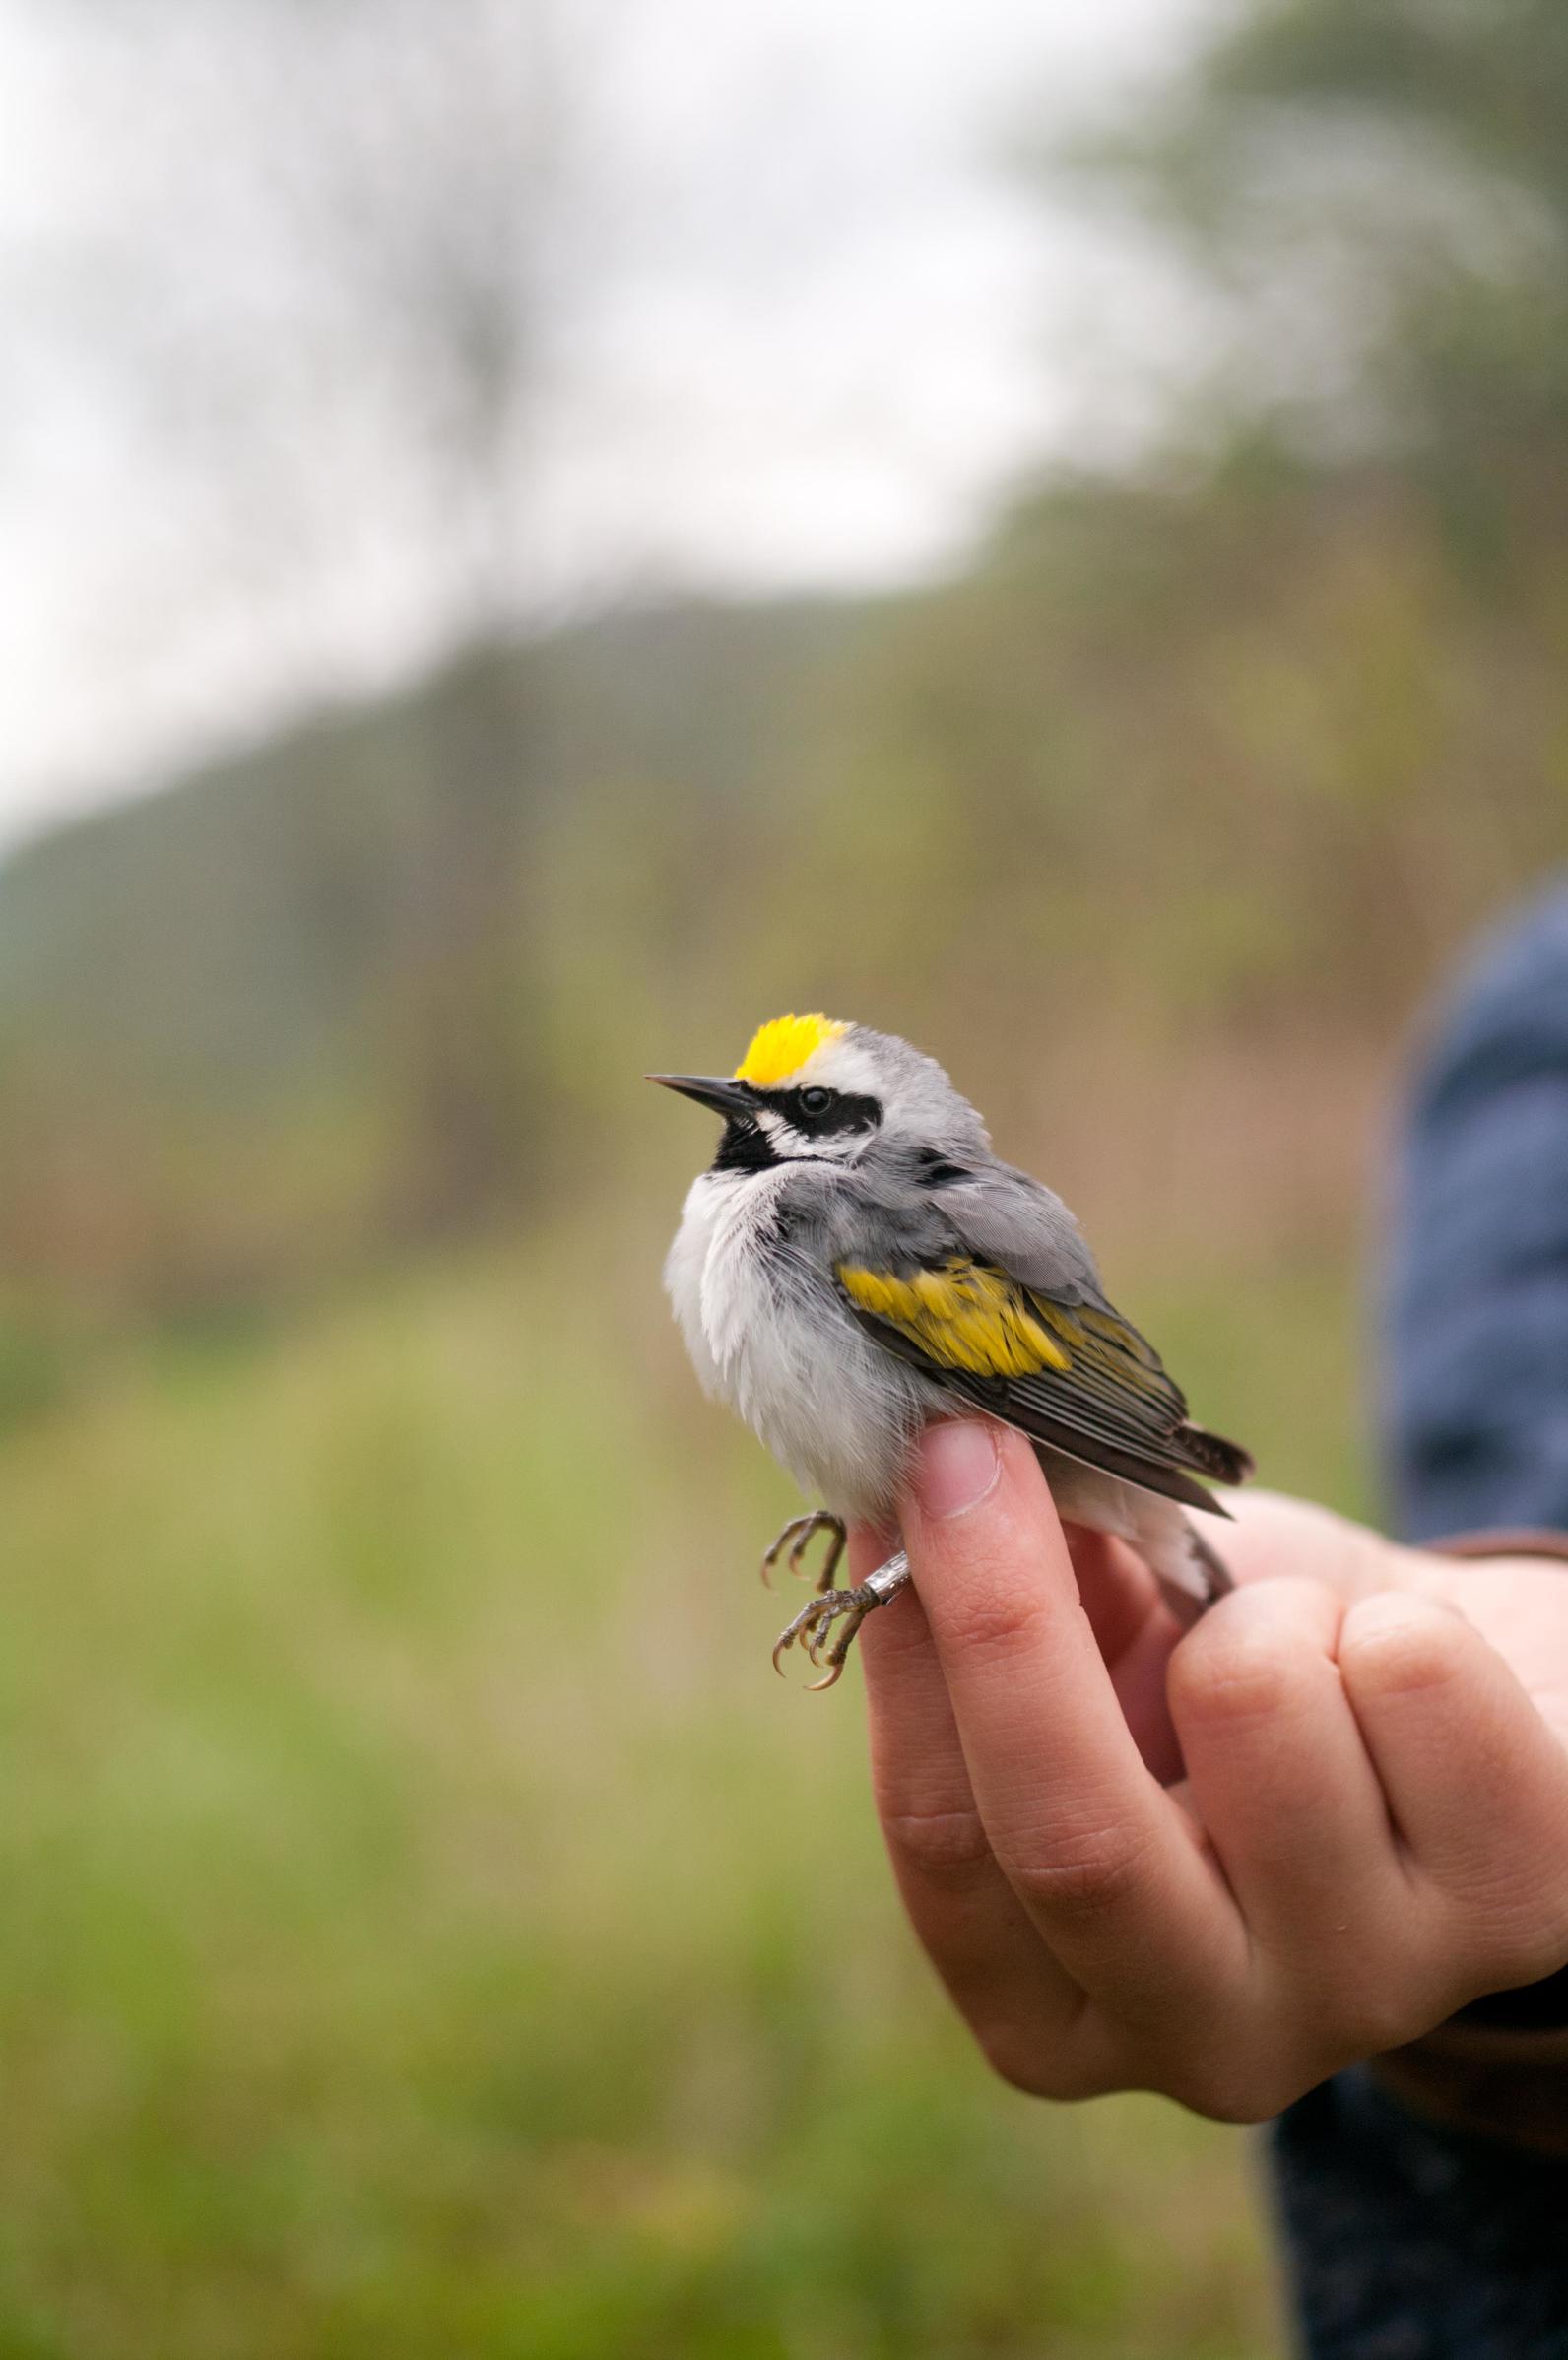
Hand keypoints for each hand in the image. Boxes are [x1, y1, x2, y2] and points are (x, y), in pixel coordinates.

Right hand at [853, 1421, 1567, 2121]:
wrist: (1471, 1707)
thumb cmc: (1247, 1677)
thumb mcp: (1103, 1659)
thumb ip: (1007, 1603)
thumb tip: (919, 1477)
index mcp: (1058, 2005)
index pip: (947, 1844)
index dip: (911, 1655)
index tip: (898, 1482)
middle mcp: (1206, 2038)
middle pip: (1077, 1840)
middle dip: (1009, 1615)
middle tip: (970, 1441)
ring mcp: (1372, 1989)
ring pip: (1258, 1707)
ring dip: (1253, 1610)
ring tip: (1286, 1635)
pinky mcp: (1522, 1910)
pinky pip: (1411, 1673)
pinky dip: (1388, 1614)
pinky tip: (1393, 1667)